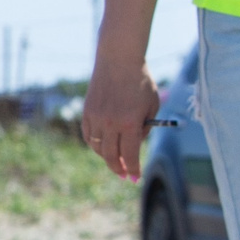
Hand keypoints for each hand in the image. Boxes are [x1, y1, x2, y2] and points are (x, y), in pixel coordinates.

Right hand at [82, 60, 162, 182]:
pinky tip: (103, 146)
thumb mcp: (152, 105)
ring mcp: (96, 118)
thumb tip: (135, 143)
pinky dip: (96, 144)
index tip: (135, 179)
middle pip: (111, 156)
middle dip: (119, 169)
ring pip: (98, 147)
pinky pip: (89, 135)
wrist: (118, 60)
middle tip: (124, 175)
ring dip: (106, 157)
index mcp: (131, 124)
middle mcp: (111, 123)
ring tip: (115, 160)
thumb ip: (145, 127)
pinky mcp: (87, 112)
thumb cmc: (140, 82)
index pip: (130, 156)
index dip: (133, 170)